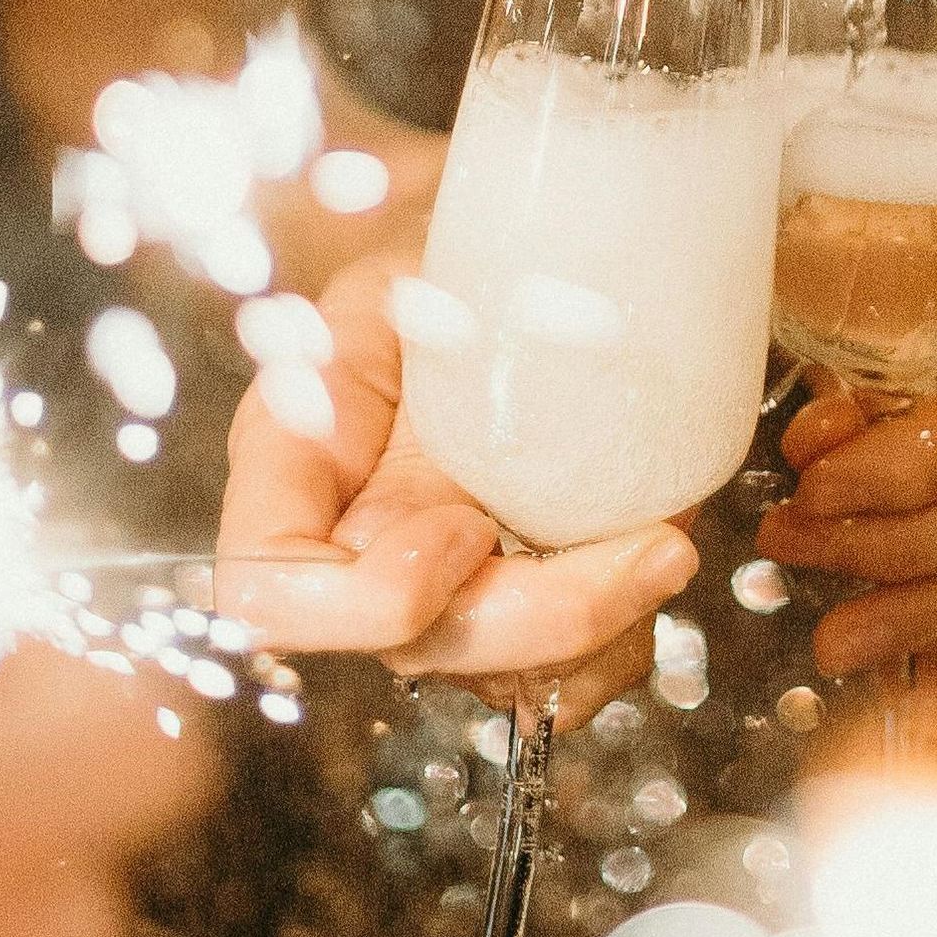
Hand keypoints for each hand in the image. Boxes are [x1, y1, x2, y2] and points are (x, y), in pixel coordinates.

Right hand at [216, 254, 699, 727]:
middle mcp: (358, 545)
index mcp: (301, 461)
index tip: (469, 526)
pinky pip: (564, 674)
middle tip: (654, 548)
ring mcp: (440, 585)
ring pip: (500, 675)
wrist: (527, 268)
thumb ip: (419, 314)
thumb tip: (443, 323)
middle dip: (544, 620)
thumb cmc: (462, 261)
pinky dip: (622, 641)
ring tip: (667, 544)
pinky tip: (656, 566)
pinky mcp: (516, 598)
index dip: (375, 595)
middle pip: (416, 650)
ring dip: (601, 630)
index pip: (269, 594)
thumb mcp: (427, 265)